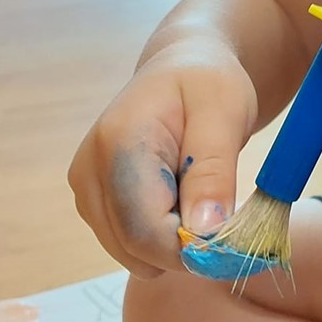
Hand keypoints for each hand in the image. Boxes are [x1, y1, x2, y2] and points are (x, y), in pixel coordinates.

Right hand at [68, 44, 257, 278]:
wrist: (183, 68)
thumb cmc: (209, 84)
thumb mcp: (226, 114)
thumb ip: (214, 171)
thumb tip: (204, 231)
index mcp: (119, 144)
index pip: (146, 230)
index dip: (193, 247)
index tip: (234, 236)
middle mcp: (89, 171)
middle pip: (135, 248)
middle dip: (187, 248)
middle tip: (228, 218)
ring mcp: (86, 190)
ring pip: (132, 253)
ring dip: (176, 244)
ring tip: (204, 199)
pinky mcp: (93, 202)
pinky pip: (131, 245)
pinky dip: (164, 239)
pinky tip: (185, 204)